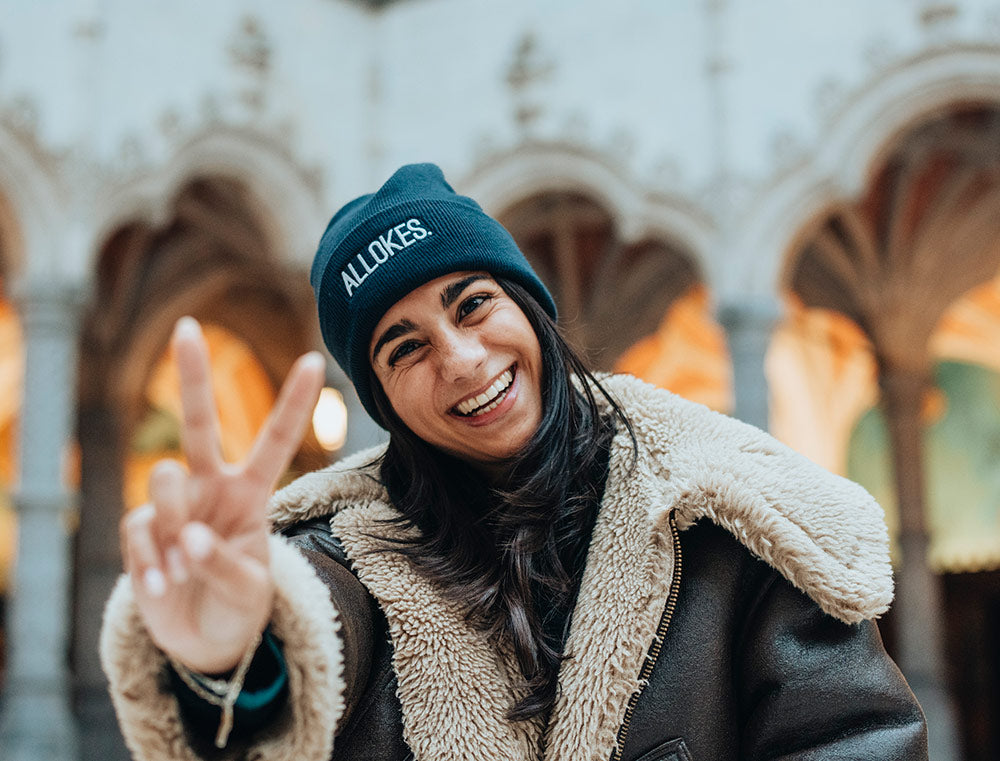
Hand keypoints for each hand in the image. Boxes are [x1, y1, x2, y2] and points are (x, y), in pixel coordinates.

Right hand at [121, 317, 324, 673]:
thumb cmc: (238, 605)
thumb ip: (224, 563)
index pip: (274, 440)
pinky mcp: (140, 532)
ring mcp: (172, 507)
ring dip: (173, 529)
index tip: (315, 360)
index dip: (292, 403)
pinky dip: (152, 567)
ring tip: (184, 570)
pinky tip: (164, 589)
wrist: (202, 640)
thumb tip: (185, 534)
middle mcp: (210, 488)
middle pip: (199, 425)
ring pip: (163, 487)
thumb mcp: (250, 590)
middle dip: (191, 376)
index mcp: (251, 492)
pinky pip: (139, 534)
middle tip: (187, 326)